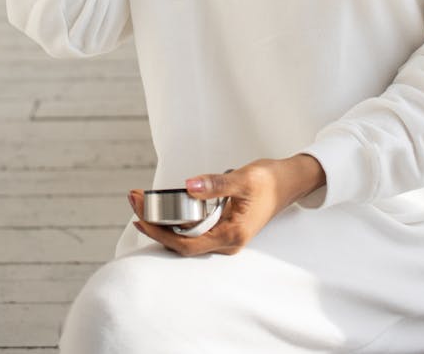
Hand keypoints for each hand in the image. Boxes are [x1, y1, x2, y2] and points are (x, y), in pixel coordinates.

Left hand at [128, 154, 324, 257]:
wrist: (290, 181)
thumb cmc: (270, 181)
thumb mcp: (244, 178)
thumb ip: (217, 184)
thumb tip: (190, 186)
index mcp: (231, 236)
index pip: (186, 243)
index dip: (160, 232)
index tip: (140, 215)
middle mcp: (226, 242)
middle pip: (181, 243)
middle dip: (154, 225)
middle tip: (134, 200)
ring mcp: (224, 236)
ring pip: (185, 237)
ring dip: (162, 221)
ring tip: (142, 201)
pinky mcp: (222, 227)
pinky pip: (193, 229)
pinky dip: (175, 219)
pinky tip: (163, 206)